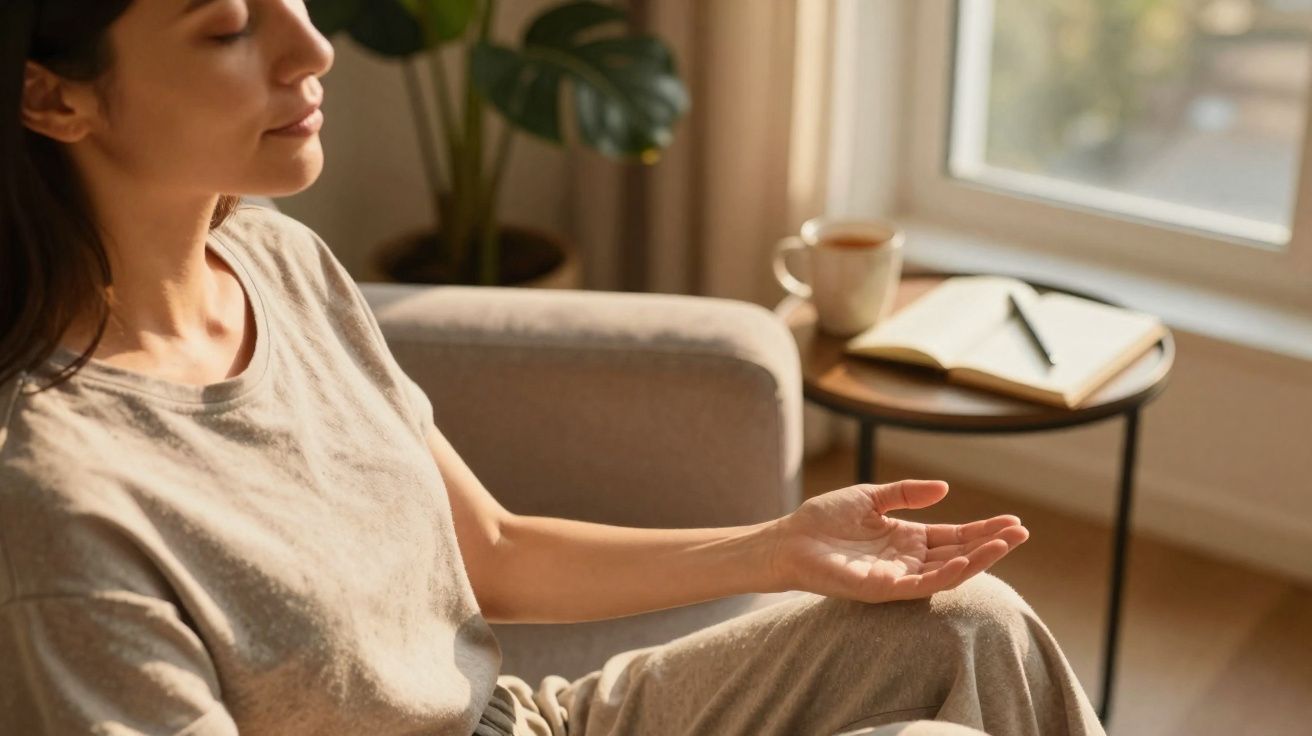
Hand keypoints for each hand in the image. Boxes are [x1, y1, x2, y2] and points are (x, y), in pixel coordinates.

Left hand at [766, 480, 1027, 602]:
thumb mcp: (872, 497)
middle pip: (958, 554)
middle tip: (1022, 533)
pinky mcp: (881, 588)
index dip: (983, 530)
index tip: (1013, 522)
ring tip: (1006, 544)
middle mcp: (907, 561)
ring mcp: (897, 576)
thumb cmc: (824, 520)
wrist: (787, 540)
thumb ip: (906, 493)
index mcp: (907, 539)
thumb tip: (945, 488)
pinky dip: (946, 574)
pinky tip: (967, 562)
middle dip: (991, 545)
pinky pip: (920, 584)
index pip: (954, 537)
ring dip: (978, 560)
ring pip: (947, 572)